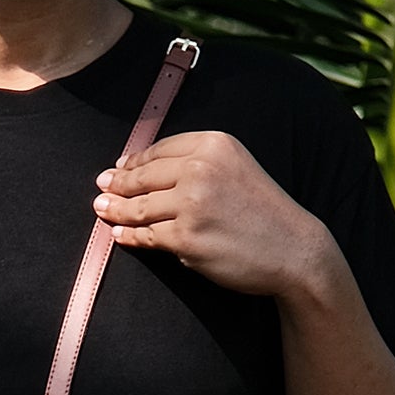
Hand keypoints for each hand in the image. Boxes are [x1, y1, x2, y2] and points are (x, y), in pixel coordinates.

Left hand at [93, 129, 330, 298]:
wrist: (293, 249)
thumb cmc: (263, 211)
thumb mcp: (235, 167)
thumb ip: (197, 161)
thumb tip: (141, 165)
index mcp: (213, 145)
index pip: (159, 150)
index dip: (134, 161)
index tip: (120, 167)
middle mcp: (200, 169)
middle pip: (143, 176)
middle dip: (117, 183)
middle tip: (101, 187)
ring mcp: (191, 205)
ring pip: (139, 207)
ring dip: (114, 209)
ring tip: (101, 209)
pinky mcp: (186, 238)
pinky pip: (146, 236)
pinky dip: (128, 235)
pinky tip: (119, 233)